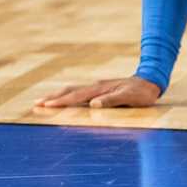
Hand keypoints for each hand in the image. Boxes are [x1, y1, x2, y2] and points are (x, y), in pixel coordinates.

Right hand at [34, 76, 160, 108]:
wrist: (150, 81)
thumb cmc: (141, 92)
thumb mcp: (130, 97)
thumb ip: (113, 100)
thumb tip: (93, 104)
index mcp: (100, 89)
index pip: (76, 96)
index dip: (61, 102)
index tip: (46, 105)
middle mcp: (96, 87)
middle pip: (70, 91)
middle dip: (53, 98)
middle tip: (36, 104)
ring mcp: (97, 87)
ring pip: (74, 91)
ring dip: (59, 96)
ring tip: (44, 101)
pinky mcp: (100, 90)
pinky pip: (80, 93)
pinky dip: (69, 96)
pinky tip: (65, 100)